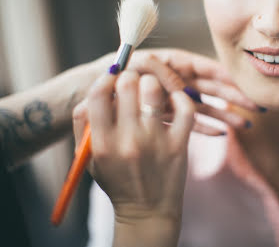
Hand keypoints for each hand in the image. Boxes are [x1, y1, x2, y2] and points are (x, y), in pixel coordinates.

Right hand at [73, 71, 193, 245]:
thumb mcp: (90, 158)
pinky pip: (184, 108)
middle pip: (127, 84)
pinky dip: (181, 97)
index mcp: (103, 143)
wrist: (146, 210)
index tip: (112, 79)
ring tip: (153, 91)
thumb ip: (84, 126)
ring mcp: (156, 142)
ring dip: (153, 84)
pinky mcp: (179, 144)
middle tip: (134, 83)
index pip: (98, 94)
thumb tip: (94, 93)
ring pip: (154, 90)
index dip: (105, 79)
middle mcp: (128, 140)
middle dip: (129, 77)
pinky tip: (174, 100)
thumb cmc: (117, 180)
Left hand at [124, 48, 262, 133]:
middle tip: (258, 106)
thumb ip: (160, 73)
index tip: (245, 84)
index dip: (226, 76)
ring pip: (207, 106)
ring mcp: (175, 99)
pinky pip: (191, 123)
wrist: (93, 90)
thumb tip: (180, 86)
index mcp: (175, 64)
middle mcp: (179, 80)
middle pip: (213, 88)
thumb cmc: (115, 72)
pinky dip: (205, 128)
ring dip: (226, 115)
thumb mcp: (137, 66)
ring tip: (247, 125)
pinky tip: (221, 134)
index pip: (206, 68)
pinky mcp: (169, 116)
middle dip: (235, 96)